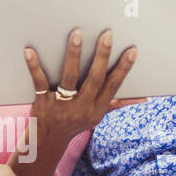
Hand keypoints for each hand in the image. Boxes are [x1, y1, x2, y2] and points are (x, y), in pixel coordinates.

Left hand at [24, 28, 143, 148]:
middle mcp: (81, 108)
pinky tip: (30, 51)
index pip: (113, 85)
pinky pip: (39, 82)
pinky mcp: (43, 103)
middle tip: (107, 34)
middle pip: (94, 79)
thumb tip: (145, 98)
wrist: (47, 141)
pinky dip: (34, 66)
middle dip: (102, 56)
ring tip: (77, 34)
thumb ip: (117, 103)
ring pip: (69, 78)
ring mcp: (61, 106)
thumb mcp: (97, 115)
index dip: (124, 68)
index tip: (132, 50)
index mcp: (97, 109)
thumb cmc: (75, 122)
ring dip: (74, 55)